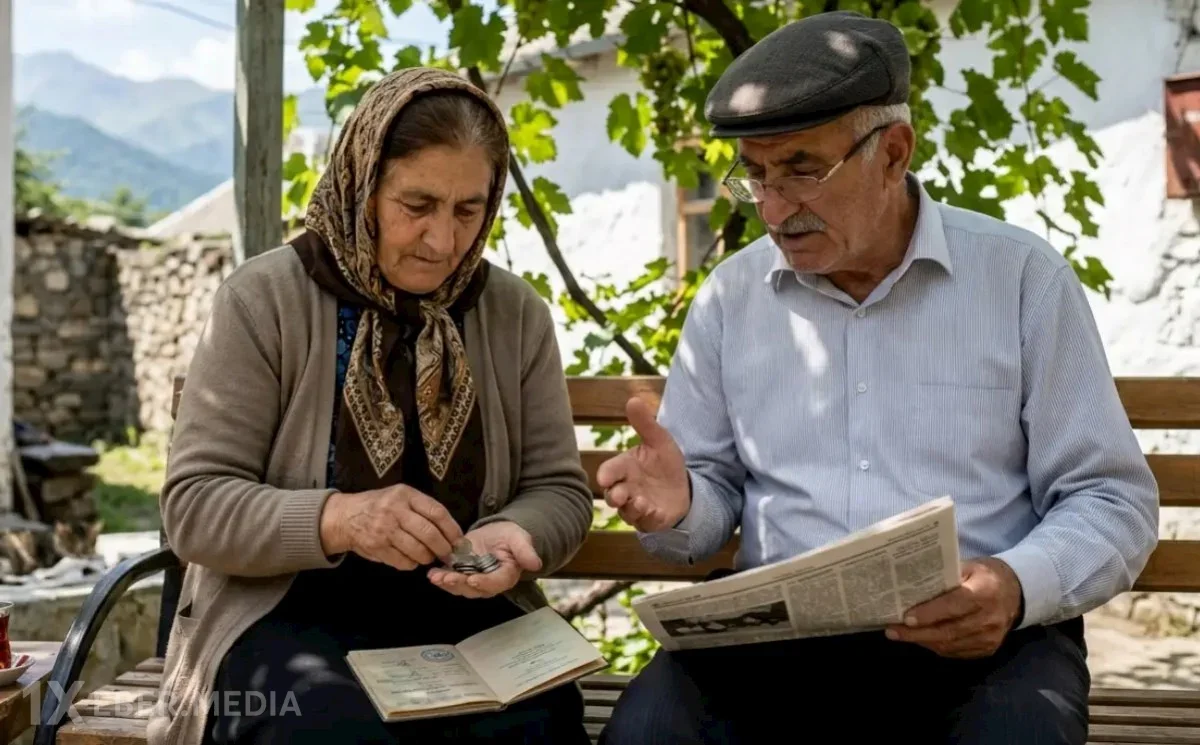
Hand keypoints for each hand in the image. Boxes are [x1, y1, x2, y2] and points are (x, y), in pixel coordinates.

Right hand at [319, 485, 462, 570]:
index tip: (459, 540)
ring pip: (418, 550)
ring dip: (428, 558)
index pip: (437, 512)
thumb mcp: (400, 496)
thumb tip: (451, 532)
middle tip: (448, 554)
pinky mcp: (377, 547)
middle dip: (443, 548)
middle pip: (429, 533)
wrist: (345, 517)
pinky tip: (411, 559)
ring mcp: (385, 529)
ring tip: (428, 557)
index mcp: (405, 495)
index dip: (452, 529)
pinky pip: (403, 561)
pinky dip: (412, 564)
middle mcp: (395, 510)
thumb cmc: (379, 506)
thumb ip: (423, 509)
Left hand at [427, 521, 541, 597]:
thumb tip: (535, 563)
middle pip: (475, 589)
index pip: (496, 583)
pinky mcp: (461, 575)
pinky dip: (440, 577)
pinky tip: (431, 572)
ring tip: (435, 576)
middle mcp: (489, 583)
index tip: (473, 580)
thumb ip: (525, 550)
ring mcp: (473, 580)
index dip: (485, 583)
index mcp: (506, 575)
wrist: (496, 534)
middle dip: (459, 585)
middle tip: (447, 578)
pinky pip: (450, 580)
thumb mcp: (519, 538)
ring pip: (460, 587)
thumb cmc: (510, 536)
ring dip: (447, 583)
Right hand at [595, 396, 689, 531]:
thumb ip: (645, 424)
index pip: (609, 472)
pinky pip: (645, 523)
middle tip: (620, 495)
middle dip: (615, 496)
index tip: (605, 479)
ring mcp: (635, 506)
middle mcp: (626, 489)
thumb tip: (633, 399)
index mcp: (624, 469)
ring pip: (626, 512)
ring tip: (643, 503)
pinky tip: (656, 511)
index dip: (606, 475)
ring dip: (632, 509)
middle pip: (612, 496)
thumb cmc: (664, 463)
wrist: (683, 487)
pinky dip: (649, 518)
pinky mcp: (649, 520)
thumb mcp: (659, 441)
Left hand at [884, 557, 1022, 658]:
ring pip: (950, 644)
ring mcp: (990, 638)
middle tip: (892, 630)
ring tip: (899, 634)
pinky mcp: (988, 649)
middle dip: (917, 633)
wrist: (1016, 593)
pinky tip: (920, 639)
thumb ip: (945, 575)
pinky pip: (956, 651)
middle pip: (949, 631)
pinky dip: (936, 646)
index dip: (930, 613)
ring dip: (923, 641)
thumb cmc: (985, 575)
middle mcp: (990, 619)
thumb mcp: (969, 566)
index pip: (954, 606)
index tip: (906, 617)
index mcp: (985, 592)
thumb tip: (910, 582)